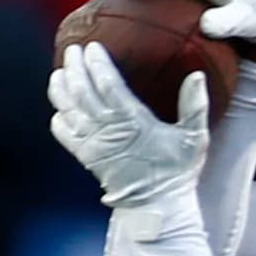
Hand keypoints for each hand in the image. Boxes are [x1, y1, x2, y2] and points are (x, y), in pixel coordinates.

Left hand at [48, 44, 208, 214]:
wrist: (156, 207)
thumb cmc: (176, 171)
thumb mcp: (194, 138)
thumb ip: (195, 107)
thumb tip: (196, 75)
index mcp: (133, 122)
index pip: (108, 86)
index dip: (97, 65)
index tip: (91, 47)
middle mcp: (108, 132)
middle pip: (82, 94)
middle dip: (75, 69)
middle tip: (72, 50)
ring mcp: (94, 146)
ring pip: (69, 112)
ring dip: (61, 91)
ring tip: (59, 72)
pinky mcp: (87, 159)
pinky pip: (65, 137)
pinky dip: (59, 119)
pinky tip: (58, 107)